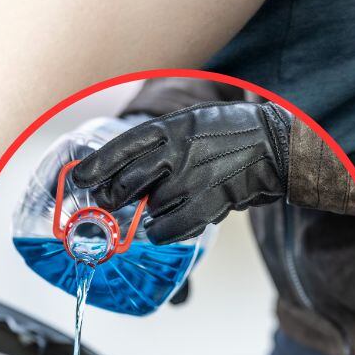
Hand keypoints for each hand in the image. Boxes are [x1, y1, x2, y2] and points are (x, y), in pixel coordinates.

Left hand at [71, 100, 290, 243]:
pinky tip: (162, 227)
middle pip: (126, 182)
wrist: (276, 146)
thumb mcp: (189, 122)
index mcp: (170, 127)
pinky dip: (161, 232)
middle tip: (108, 203)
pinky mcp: (211, 201)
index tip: (79, 179)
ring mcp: (195, 177)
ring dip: (144, 215)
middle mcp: (178, 150)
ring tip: (153, 210)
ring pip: (149, 207)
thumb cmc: (228, 134)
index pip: (120, 148)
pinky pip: (171, 226)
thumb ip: (157, 142)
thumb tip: (119, 166)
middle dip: (111, 198)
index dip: (95, 167)